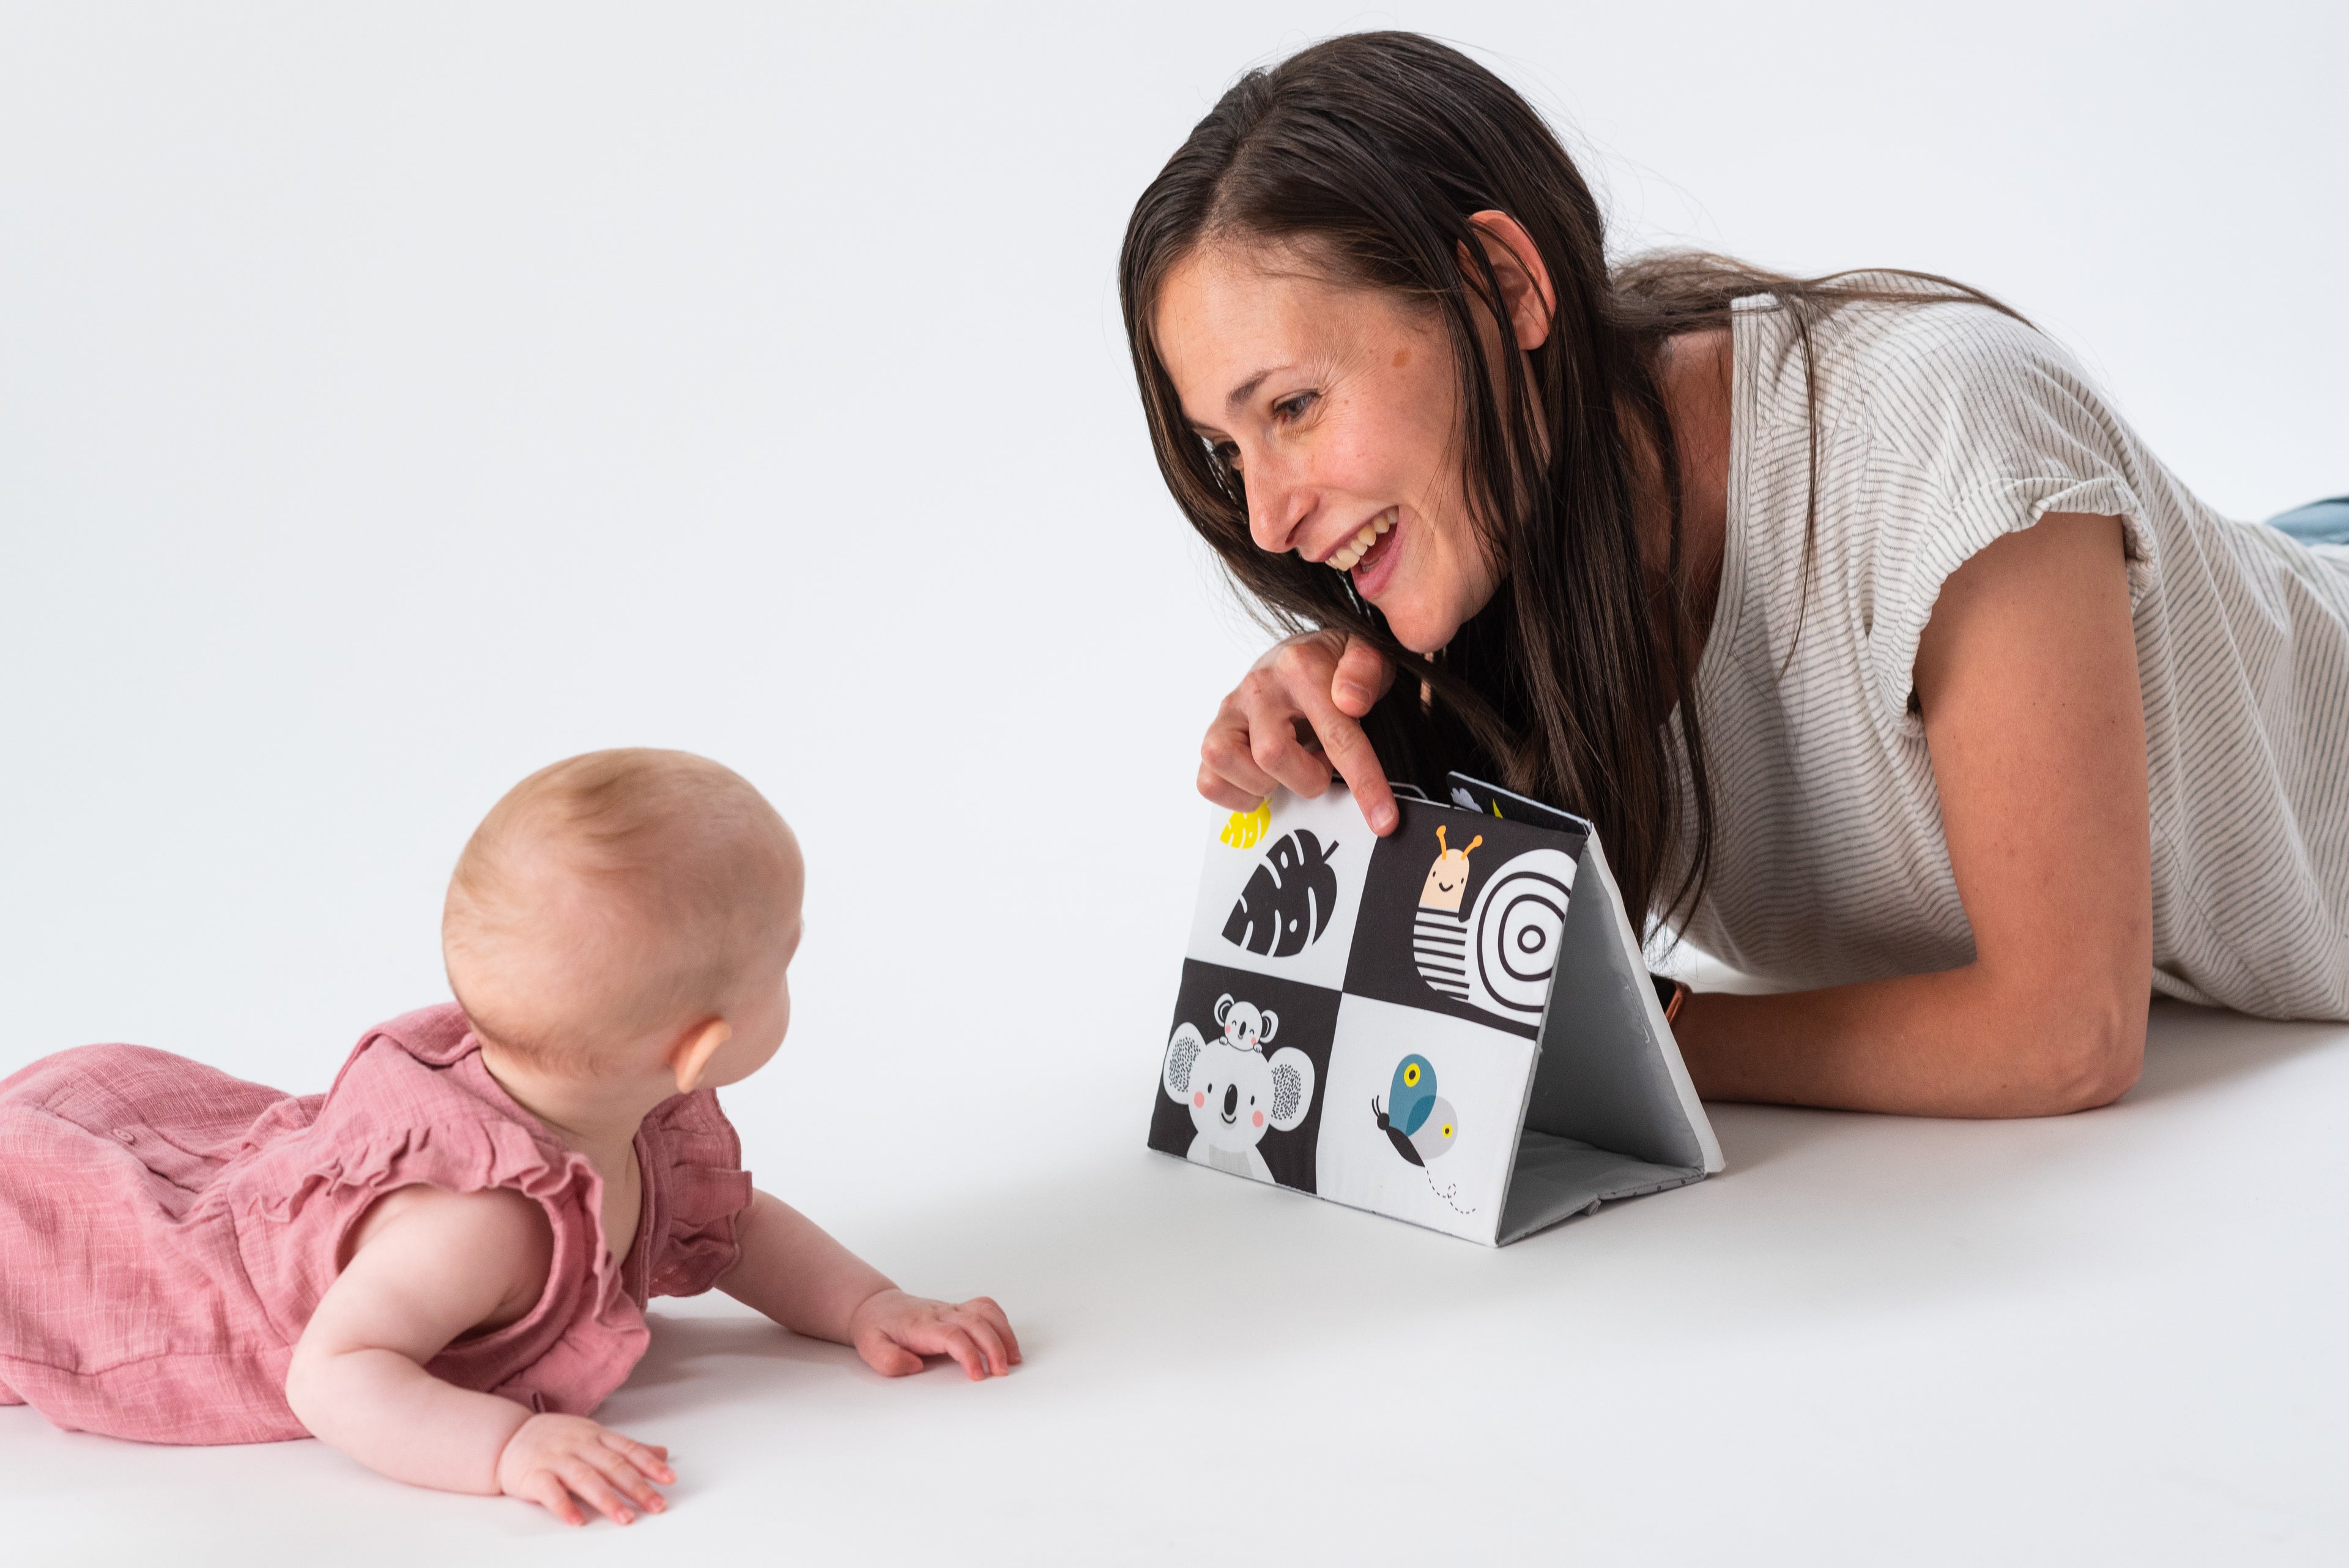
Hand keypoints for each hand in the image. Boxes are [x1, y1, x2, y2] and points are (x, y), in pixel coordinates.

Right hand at [495, 1413, 674, 1527]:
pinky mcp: (533, 1476)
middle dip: (636, 1487)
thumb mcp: (593, 1435)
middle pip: (612, 1466)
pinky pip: (550, 1492)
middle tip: (656, 1505)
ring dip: (607, 1499)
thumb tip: (663, 1453)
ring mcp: (556, 1459)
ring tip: (625, 1518)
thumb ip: (626, 1448)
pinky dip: (564, 1506)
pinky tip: (577, 1521)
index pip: (628, 1449)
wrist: (507, 1438)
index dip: (650, 1464)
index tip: (669, 1479)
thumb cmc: (555, 1438)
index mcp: (596, 1435)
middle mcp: (579, 1445)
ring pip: (585, 1478)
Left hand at [848, 1288, 1020, 1381]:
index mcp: (921, 1326)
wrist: (875, 1305)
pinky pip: (986, 1307)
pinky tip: (1007, 1342)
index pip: (952, 1335)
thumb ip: (889, 1359)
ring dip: (1003, 1334)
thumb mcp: (870, 1347)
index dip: (968, 1354)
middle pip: (976, 1323)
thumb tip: (916, 1366)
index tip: (977, 1375)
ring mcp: (951, 1309)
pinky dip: (1001, 1322)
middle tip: (1001, 1373)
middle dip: (994, 1347)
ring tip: (1013, 1359)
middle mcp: (940, 1313)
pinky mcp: (958, 1309)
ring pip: (986, 1312)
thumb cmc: (876, 1327)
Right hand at [1200, 631, 1398, 833]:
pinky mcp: (1214, 733)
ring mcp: (1230, 710)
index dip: (1364, 783)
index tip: (1383, 820)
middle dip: (1307, 778)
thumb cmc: (1335, 665)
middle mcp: (1258, 686)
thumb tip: (1350, 700)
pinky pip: (1207, 780)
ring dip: (1262, 782)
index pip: (1335, 733)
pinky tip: (1262, 784)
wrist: (1298, 655)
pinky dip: (1235, 795)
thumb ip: (1366, 669)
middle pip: (1271, 753)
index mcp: (1300, 666)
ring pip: (1224, 759)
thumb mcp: (1366, 654)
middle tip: (1321, 766)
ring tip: (1287, 773)